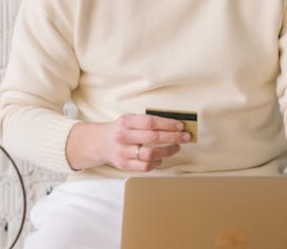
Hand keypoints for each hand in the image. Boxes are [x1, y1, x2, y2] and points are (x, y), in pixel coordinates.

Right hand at [65, 113, 192, 171]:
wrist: (100, 142)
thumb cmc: (121, 129)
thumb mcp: (130, 120)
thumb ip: (147, 122)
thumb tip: (174, 125)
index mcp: (126, 121)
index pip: (150, 122)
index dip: (168, 124)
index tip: (181, 126)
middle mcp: (123, 136)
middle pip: (153, 138)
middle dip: (173, 138)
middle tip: (186, 137)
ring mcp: (122, 152)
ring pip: (151, 154)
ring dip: (168, 151)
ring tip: (176, 148)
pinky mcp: (123, 165)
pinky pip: (145, 166)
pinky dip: (157, 163)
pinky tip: (161, 158)